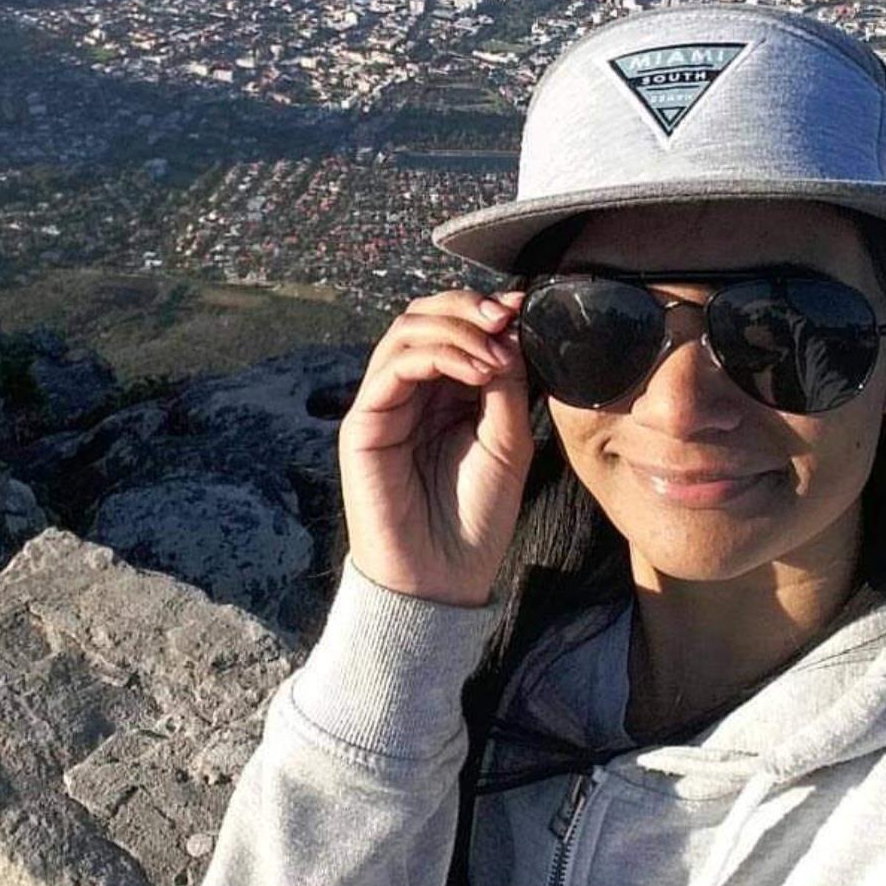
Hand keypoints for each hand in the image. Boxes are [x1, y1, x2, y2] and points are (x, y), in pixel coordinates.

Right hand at [338, 289, 532, 606]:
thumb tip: (508, 329)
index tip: (521, 307)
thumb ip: (507, 384)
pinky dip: (439, 355)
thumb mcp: (508, 440)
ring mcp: (383, 403)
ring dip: (456, 328)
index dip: (484, 309)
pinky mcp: (363, 422)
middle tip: (505, 318)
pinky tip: (477, 372)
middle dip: (467, 307)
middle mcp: (410, 391)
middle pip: (423, 315)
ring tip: (494, 355)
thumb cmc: (476, 517)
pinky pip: (394, 366)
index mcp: (443, 393)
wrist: (443, 579)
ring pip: (405, 329)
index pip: (452, 327)